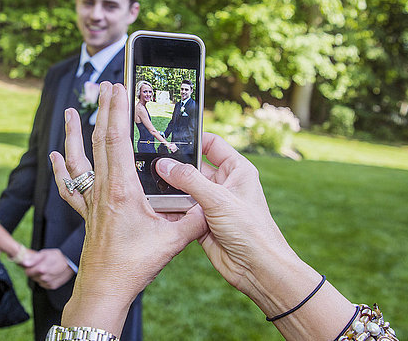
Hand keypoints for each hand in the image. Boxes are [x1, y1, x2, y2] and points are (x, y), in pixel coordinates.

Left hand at [23, 248, 74, 289]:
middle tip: (41, 264)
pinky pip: (43, 284)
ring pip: (37, 280)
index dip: (29, 267)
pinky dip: (44, 279)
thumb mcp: (46, 253)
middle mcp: (45, 278)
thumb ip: (34, 259)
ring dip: (39, 275)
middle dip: (34, 271)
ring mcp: (48, 283)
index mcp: (42, 269)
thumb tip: (24, 263)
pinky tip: (50, 273)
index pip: (28, 272)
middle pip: (32, 276)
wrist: (72, 263)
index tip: (32, 264)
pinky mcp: (52, 286)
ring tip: (47, 268)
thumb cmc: (58, 256)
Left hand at [50, 82, 206, 334]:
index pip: (118, 139)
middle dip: (103, 110)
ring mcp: (91, 200)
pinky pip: (69, 184)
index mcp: (122, 189)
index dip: (118, 111)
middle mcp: (103, 189)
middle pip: (99, 140)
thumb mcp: (172, 240)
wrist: (105, 287)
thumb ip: (194, 219)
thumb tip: (211, 204)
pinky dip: (61, 168)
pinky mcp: (86, 212)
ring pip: (78, 158)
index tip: (119, 88)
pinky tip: (55, 155)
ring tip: (69, 112)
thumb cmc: (134, 265)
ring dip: (73, 133)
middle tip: (105, 87)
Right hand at [155, 133, 293, 294]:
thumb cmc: (251, 230)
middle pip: (194, 167)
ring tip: (150, 183)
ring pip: (185, 189)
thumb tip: (164, 165)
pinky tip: (156, 205)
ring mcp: (212, 203)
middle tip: (152, 163)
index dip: (193, 140)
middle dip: (175, 166)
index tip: (169, 139)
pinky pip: (182, 209)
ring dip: (171, 189)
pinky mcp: (202, 221)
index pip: (212, 144)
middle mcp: (224, 184)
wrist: (257, 268)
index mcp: (237, 170)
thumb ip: (189, 180)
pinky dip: (171, 208)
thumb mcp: (219, 199)